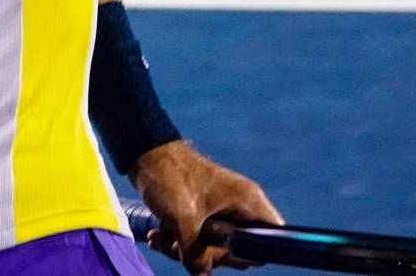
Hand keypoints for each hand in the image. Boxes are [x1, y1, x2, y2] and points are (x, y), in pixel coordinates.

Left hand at [131, 140, 281, 273]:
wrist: (144, 153)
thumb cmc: (169, 177)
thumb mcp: (183, 221)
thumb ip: (196, 255)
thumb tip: (202, 275)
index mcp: (248, 201)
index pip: (271, 238)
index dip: (251, 253)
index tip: (224, 251)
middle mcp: (239, 207)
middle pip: (238, 250)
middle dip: (208, 254)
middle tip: (182, 246)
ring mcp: (220, 210)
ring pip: (213, 246)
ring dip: (186, 250)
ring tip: (160, 238)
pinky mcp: (202, 213)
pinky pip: (198, 238)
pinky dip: (179, 241)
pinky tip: (157, 236)